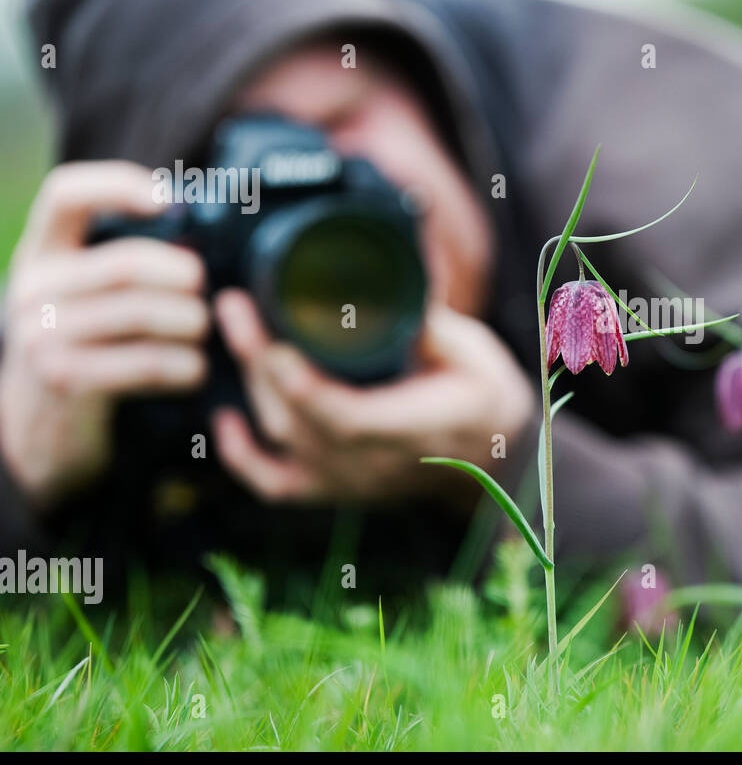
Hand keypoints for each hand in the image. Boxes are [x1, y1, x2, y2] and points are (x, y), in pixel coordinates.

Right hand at [0, 162, 207, 505]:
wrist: (41, 428)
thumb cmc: (89, 347)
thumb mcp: (88, 296)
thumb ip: (127, 263)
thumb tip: (202, 230)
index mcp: (42, 252)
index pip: (66, 194)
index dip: (119, 184)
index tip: (168, 198)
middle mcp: (34, 287)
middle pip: (129, 262)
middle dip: (185, 276)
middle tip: (204, 291)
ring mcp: (42, 334)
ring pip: (144, 312)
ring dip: (192, 323)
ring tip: (201, 332)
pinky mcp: (65, 379)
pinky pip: (147, 362)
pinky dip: (185, 366)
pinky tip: (193, 370)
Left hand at [211, 288, 535, 503]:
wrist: (495, 460)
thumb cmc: (485, 397)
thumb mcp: (476, 354)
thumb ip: (432, 324)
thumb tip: (395, 275)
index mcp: (417, 428)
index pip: (348, 419)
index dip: (304, 387)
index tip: (275, 342)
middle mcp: (376, 463)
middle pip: (299, 421)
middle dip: (259, 362)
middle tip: (235, 304)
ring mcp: (350, 481)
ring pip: (282, 437)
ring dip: (252, 385)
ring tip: (235, 327)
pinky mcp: (334, 489)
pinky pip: (275, 484)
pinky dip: (241, 455)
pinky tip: (223, 418)